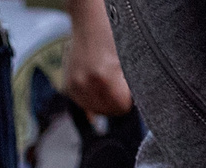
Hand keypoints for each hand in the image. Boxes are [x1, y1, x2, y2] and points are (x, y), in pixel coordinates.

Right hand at [61, 0, 132, 116]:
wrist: (89, 18)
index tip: (131, 87)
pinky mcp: (67, 85)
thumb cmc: (114, 32)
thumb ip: (133, 83)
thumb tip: (138, 102)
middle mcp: (84, 84)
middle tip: (120, 81)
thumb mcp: (131, 56)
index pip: (121, 107)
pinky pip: (84, 103)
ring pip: (95, 109)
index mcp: (103, 78)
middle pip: (108, 111)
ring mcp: (73, 86)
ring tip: (108, 79)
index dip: (129, 98)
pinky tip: (96, 80)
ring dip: (104, 99)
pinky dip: (93, 96)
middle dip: (116, 99)